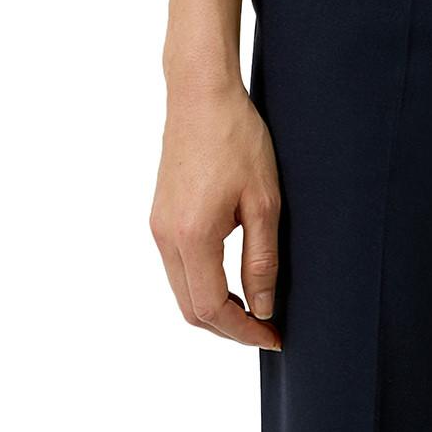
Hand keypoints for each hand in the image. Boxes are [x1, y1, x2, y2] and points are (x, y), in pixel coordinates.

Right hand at [149, 80, 283, 349]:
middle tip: (266, 329)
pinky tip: (230, 278)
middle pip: (190, 308)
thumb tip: (263, 308)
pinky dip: (202, 284)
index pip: (211, 309)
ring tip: (254, 306)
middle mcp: (166, 237)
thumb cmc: (238, 138)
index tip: (273, 336)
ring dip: (214, 308)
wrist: (201, 94)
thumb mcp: (264, 200)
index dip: (243, 331)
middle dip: (228, 327)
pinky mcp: (160, 215)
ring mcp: (158, 226)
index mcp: (192, 236)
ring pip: (182, 290)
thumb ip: (262, 259)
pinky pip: (177, 267)